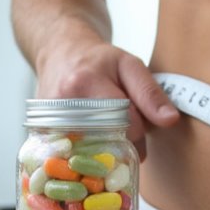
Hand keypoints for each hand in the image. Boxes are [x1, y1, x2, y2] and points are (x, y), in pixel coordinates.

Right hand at [35, 39, 178, 160]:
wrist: (59, 52)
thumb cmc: (97, 60)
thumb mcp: (129, 65)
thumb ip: (150, 93)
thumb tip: (170, 120)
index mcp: (87, 83)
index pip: (126, 124)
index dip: (139, 134)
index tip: (139, 130)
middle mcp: (64, 104)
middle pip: (106, 144)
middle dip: (121, 144)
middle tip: (121, 132)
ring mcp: (48, 121)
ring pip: (87, 155)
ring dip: (101, 152)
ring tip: (103, 133)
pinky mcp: (40, 133)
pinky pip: (68, 156)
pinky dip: (82, 154)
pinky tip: (86, 141)